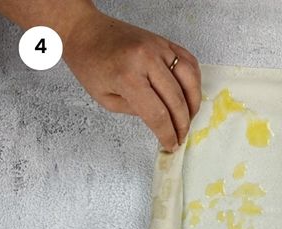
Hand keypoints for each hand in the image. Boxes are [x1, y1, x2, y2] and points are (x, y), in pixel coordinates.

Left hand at [63, 9, 201, 151]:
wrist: (86, 30)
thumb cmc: (90, 65)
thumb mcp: (106, 99)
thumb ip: (135, 111)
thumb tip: (161, 121)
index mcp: (128, 77)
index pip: (158, 114)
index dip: (167, 134)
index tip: (171, 145)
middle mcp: (147, 59)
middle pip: (176, 100)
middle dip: (182, 125)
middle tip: (181, 137)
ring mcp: (159, 47)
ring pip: (190, 81)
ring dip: (193, 104)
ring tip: (187, 118)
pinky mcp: (165, 42)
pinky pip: (190, 63)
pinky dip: (194, 82)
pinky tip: (189, 96)